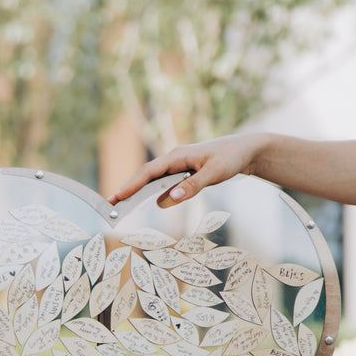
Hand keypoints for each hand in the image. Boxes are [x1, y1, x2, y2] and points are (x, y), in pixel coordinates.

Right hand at [108, 134, 263, 206]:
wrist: (245, 150)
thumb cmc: (230, 158)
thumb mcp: (214, 173)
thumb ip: (192, 186)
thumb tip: (168, 200)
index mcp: (177, 156)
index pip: (148, 172)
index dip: (131, 185)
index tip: (117, 197)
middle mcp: (174, 159)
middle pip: (145, 176)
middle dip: (127, 189)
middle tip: (110, 205)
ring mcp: (178, 166)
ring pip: (153, 180)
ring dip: (137, 192)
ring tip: (121, 205)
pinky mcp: (184, 173)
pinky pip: (164, 183)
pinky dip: (153, 192)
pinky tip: (147, 201)